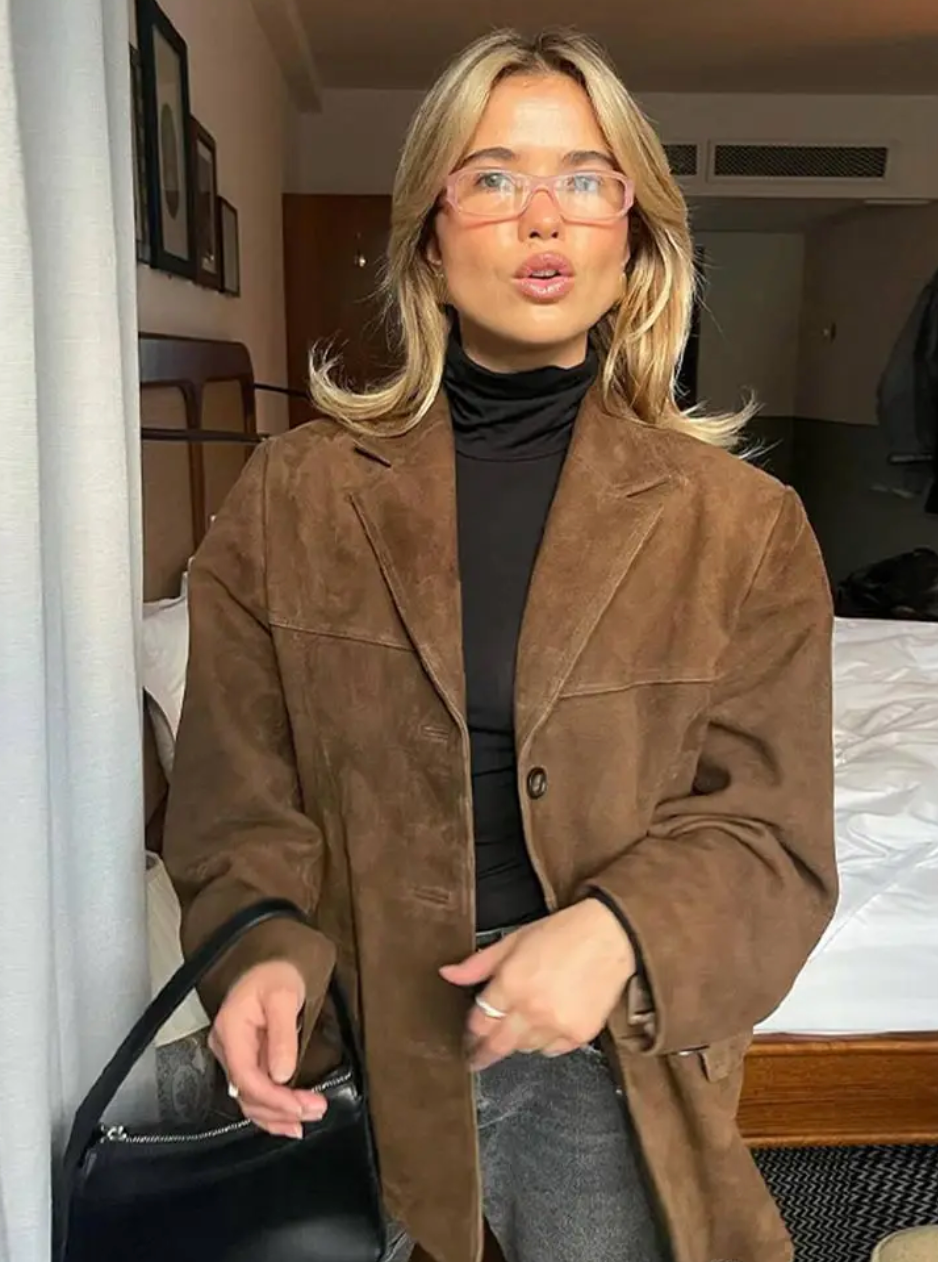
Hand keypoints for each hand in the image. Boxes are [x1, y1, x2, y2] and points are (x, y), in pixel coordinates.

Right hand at [209, 959, 327, 1138]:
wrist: (273, 964)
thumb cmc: (276, 974)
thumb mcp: (284, 997)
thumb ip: (282, 1036)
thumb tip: (282, 1074)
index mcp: (231, 1031)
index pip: (246, 1077)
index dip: (273, 1098)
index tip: (301, 1106)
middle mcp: (228, 1048)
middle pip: (247, 1093)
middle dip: (280, 1109)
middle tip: (314, 1111)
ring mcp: (236, 1056)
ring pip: (249, 1099)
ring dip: (277, 1115)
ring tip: (305, 1121)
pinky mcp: (248, 1060)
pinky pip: (256, 1091)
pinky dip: (272, 1108)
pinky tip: (289, 1119)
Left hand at [440, 900, 635, 1069]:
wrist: (609, 936)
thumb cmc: (563, 933)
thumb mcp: (513, 940)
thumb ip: (478, 964)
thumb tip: (448, 974)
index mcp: (511, 984)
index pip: (479, 1022)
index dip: (470, 1032)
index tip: (468, 1037)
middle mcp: (531, 1009)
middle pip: (498, 1045)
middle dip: (484, 1053)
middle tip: (476, 1058)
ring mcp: (556, 1025)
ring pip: (524, 1049)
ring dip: (517, 1042)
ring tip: (519, 1028)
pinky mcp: (579, 1035)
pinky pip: (552, 1051)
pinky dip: (545, 1042)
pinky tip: (547, 1025)